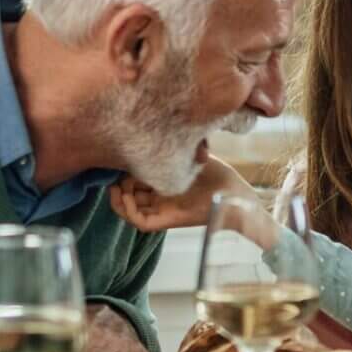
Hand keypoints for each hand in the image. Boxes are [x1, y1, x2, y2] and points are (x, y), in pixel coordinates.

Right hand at [111, 155, 258, 232]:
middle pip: (126, 194)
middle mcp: (159, 198)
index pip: (132, 180)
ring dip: (118, 197)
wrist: (234, 192)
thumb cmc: (216, 172)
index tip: (120, 157)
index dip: (122, 170)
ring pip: (128, 210)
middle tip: (118, 168)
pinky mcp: (167, 222)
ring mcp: (162, 211)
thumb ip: (171, 146)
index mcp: (162, 184)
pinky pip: (140, 222)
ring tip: (117, 182)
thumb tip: (149, 129)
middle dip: (117, 181)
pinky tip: (126, 194)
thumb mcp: (188, 153)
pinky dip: (128, 210)